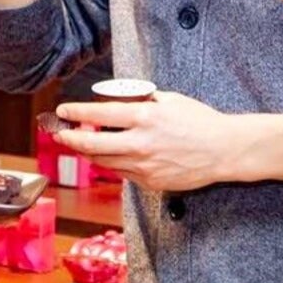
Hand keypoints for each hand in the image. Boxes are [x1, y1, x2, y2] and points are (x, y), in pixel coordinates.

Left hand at [52, 91, 237, 191]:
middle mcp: (139, 144)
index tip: (63, 111)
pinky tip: (111, 155)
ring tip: (81, 144)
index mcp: (143, 118)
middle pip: (91, 145)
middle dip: (69, 139)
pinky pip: (122, 172)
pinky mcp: (149, 182)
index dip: (75, 113)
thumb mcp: (169, 100)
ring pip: (103, 161)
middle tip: (59, 134)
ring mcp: (143, 166)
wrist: (223, 150)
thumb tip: (117, 100)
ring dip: (88, 153)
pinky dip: (112, 163)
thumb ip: (141, 101)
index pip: (97, 116)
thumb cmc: (199, 122)